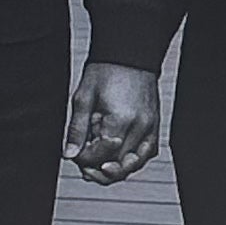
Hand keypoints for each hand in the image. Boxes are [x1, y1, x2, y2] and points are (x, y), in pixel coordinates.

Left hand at [67, 62, 159, 183]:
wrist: (128, 54)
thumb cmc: (106, 71)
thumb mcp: (83, 98)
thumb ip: (77, 129)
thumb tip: (69, 154)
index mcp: (121, 120)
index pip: (102, 155)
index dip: (85, 159)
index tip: (75, 153)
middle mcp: (140, 127)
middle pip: (119, 164)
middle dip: (98, 168)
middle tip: (84, 165)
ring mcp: (151, 127)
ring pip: (135, 164)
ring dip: (116, 170)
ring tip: (100, 167)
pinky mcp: (155, 126)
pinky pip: (147, 153)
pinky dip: (133, 160)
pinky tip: (119, 159)